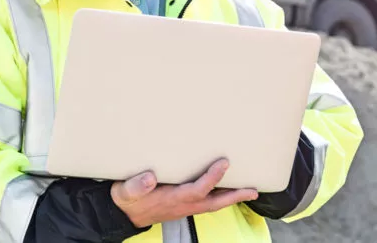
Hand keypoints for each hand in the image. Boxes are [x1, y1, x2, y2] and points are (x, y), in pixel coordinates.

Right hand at [110, 158, 258, 227]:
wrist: (123, 214)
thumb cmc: (127, 199)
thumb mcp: (126, 191)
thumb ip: (136, 185)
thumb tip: (150, 178)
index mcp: (173, 199)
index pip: (198, 189)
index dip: (212, 177)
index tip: (224, 163)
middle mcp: (183, 205)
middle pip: (215, 202)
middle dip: (234, 196)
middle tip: (252, 190)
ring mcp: (186, 207)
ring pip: (213, 203)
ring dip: (231, 197)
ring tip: (248, 190)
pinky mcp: (184, 205)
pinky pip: (207, 202)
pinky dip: (219, 196)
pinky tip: (225, 189)